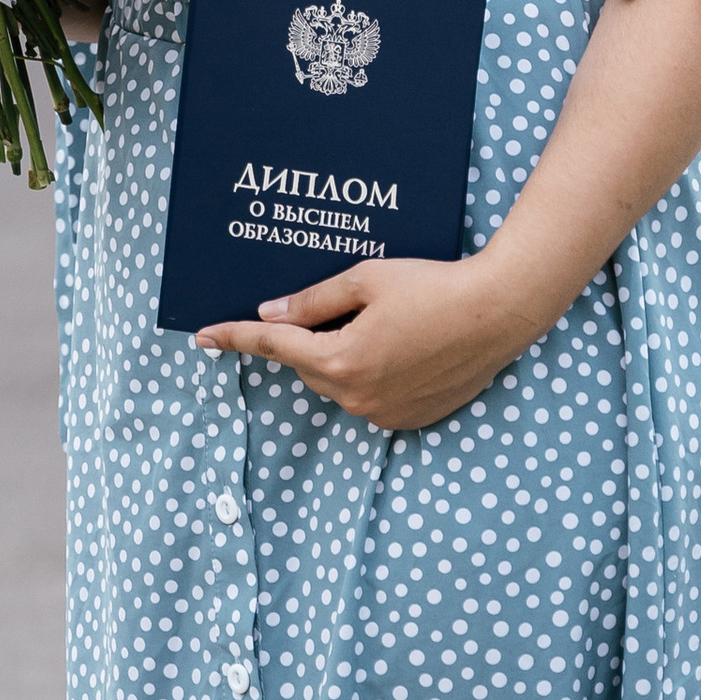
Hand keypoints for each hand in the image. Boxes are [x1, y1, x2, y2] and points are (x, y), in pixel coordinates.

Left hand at [195, 251, 538, 434]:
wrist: (498, 312)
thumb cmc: (432, 286)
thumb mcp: (366, 279)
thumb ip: (312, 301)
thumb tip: (270, 314)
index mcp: (340, 359)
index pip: (273, 346)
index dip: (235, 337)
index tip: (202, 336)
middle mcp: (356, 396)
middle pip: (310, 365)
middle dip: (311, 338)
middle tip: (347, 306)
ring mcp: (383, 413)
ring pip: (340, 382)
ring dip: (344, 356)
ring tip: (388, 322)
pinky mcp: (408, 419)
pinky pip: (370, 398)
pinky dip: (372, 374)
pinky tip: (403, 346)